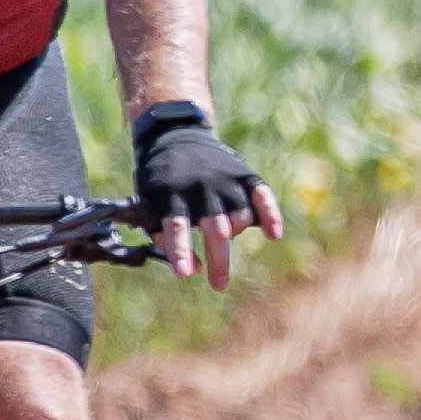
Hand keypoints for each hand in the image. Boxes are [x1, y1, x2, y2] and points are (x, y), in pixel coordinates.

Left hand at [128, 100, 283, 286]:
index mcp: (171, 193)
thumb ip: (161, 232)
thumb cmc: (158, 178)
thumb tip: (192, 267)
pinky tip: (273, 234)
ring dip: (235, 234)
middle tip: (219, 285)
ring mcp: (225, 180)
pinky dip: (271, 215)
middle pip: (214, 229)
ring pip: (240, 216)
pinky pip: (262, 196)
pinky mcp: (244, 175)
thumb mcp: (147, 201)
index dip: (181, 250)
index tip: (184, 274)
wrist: (175, 134)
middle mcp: (201, 187)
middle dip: (218, 260)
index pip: (176, 226)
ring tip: (224, 237)